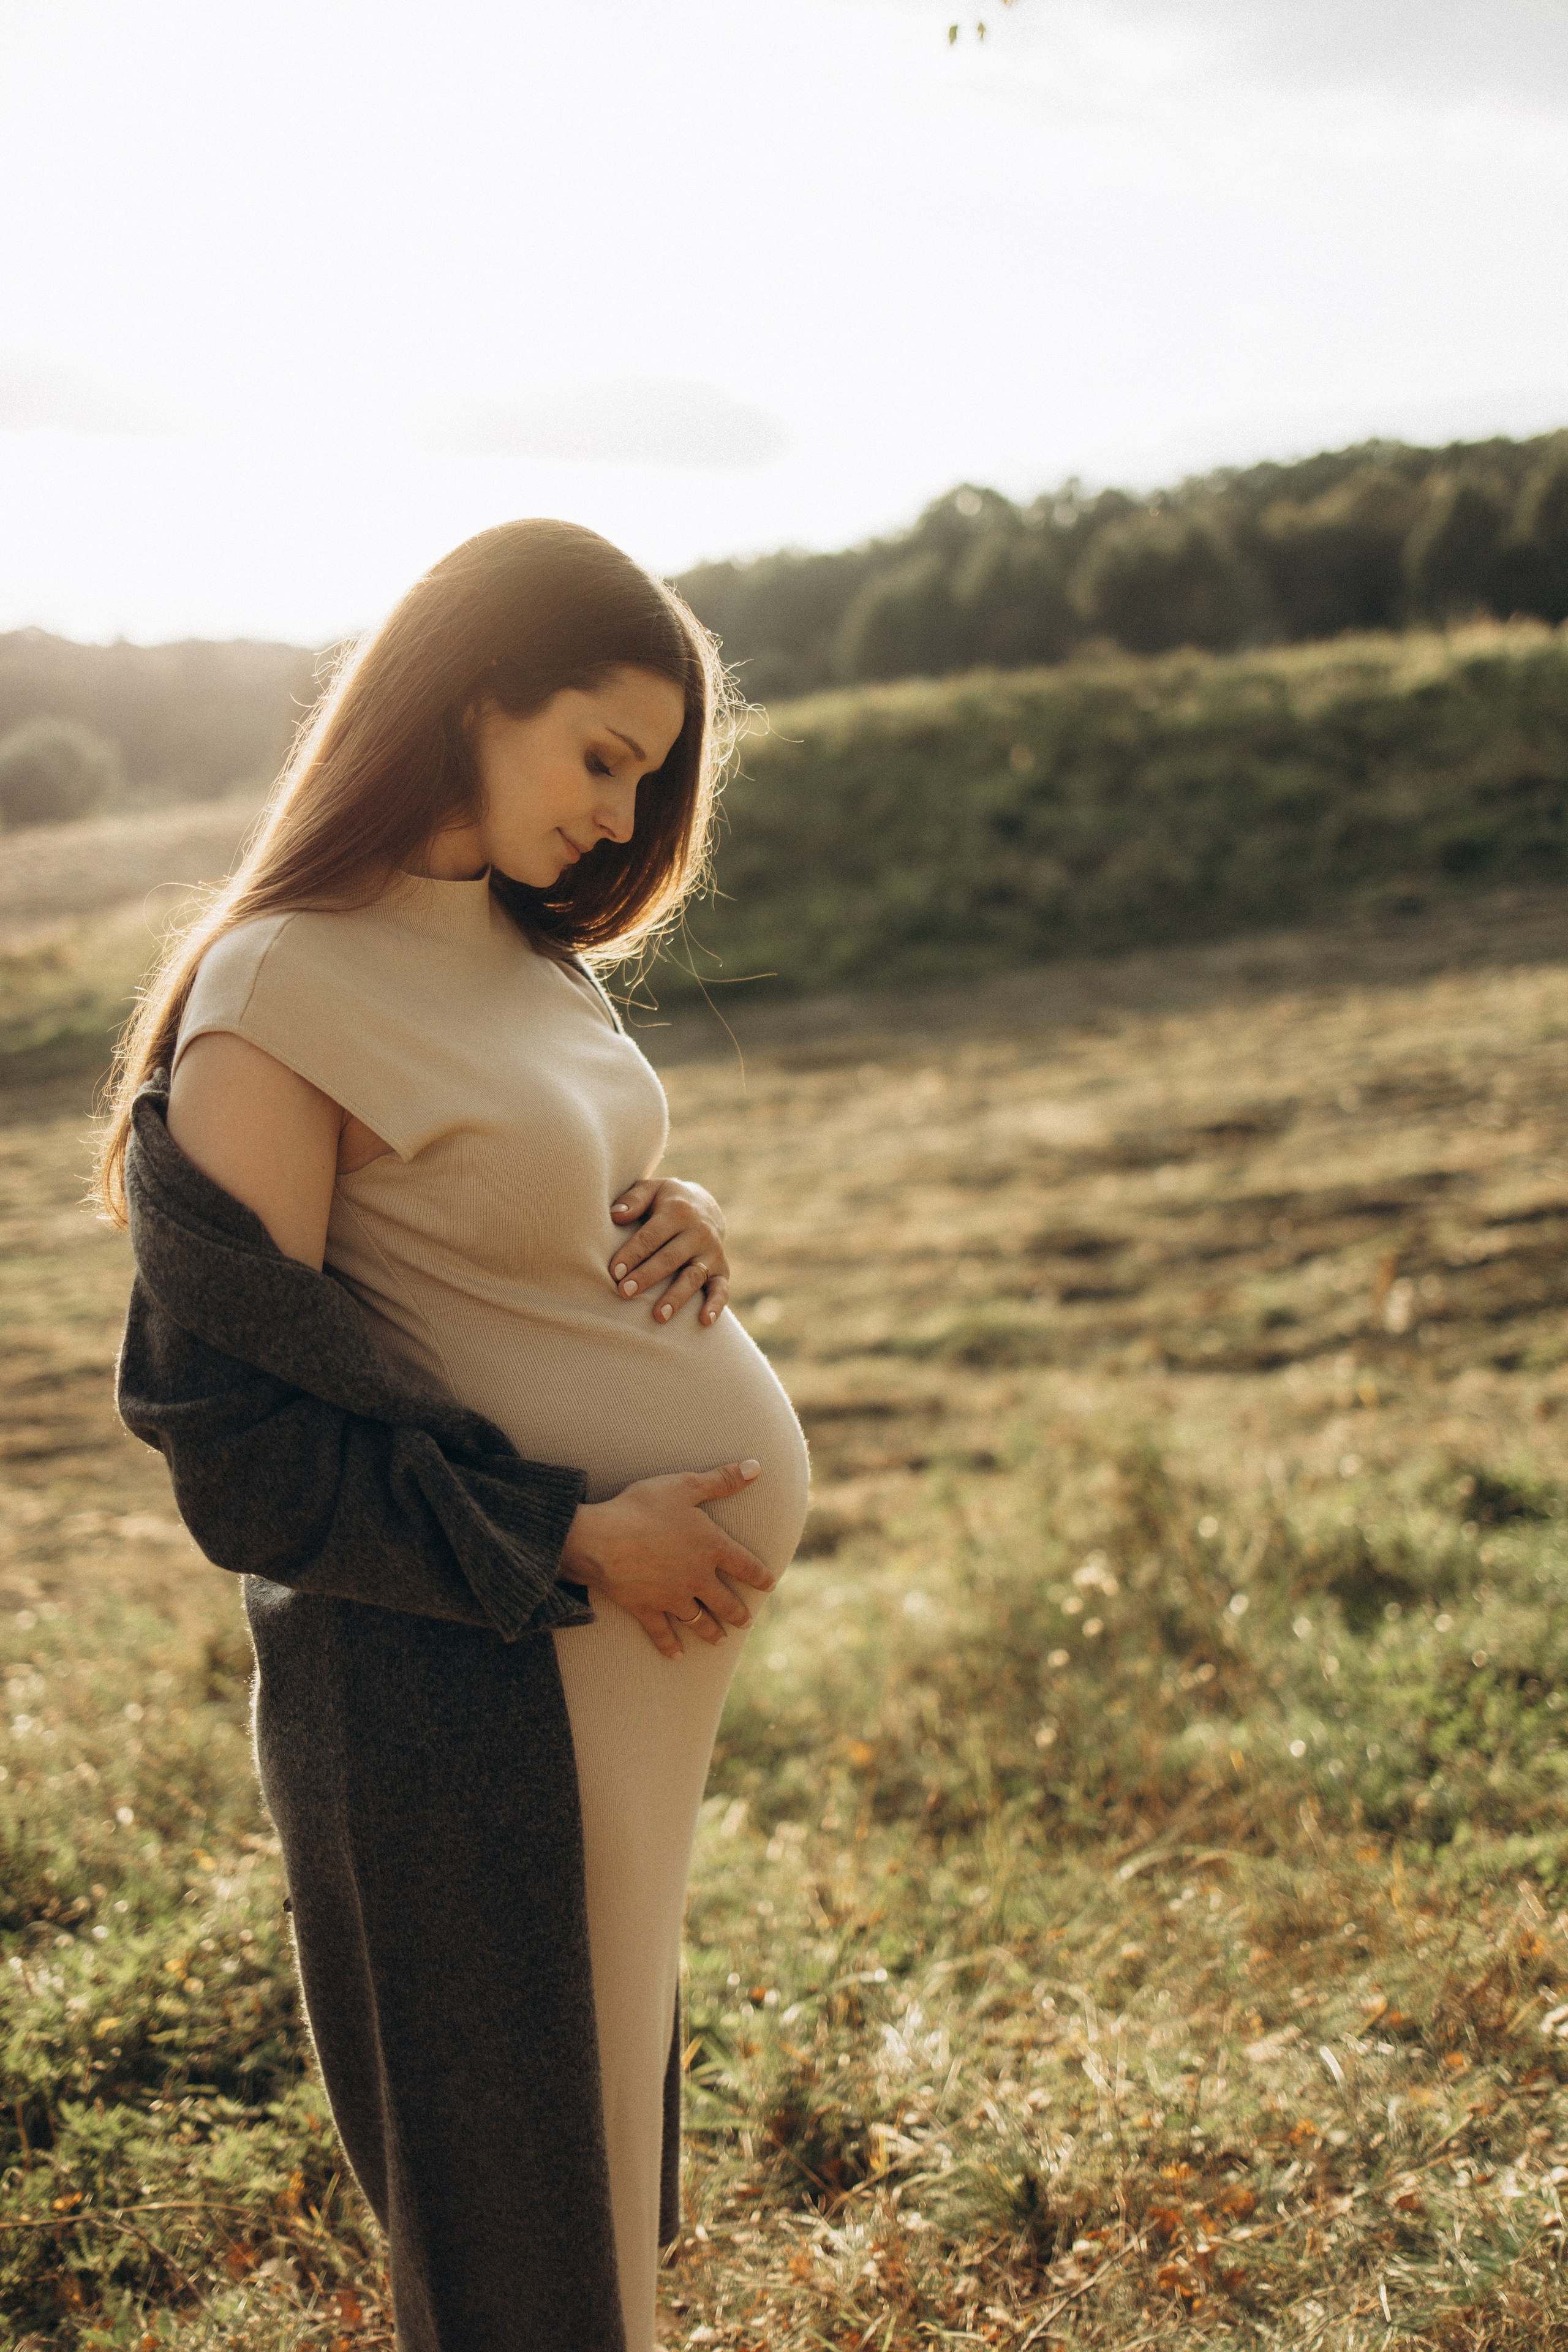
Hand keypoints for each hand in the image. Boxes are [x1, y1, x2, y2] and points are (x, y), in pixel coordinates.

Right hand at [559, 1460, 772, 1658]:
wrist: (600, 1540)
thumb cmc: (642, 1508)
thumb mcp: (684, 1486)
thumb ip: (722, 1479)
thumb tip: (756, 1467)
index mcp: (711, 1548)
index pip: (746, 1565)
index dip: (761, 1576)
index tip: (770, 1584)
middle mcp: (697, 1578)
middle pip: (726, 1602)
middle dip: (738, 1613)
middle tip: (745, 1621)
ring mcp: (672, 1598)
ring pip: (699, 1622)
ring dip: (711, 1632)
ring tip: (720, 1640)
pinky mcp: (647, 1610)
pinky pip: (662, 1633)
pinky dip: (669, 1645)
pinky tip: (676, 1656)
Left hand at [608, 1175, 728, 1326]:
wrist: (704, 1205)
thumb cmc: (665, 1201)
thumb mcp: (651, 1190)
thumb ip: (633, 1200)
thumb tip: (615, 1215)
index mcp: (678, 1211)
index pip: (651, 1236)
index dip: (633, 1254)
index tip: (614, 1272)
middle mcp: (699, 1232)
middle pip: (670, 1258)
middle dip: (647, 1276)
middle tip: (624, 1293)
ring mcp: (712, 1252)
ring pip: (694, 1277)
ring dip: (676, 1297)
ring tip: (658, 1316)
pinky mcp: (722, 1270)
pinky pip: (721, 1289)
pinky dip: (715, 1305)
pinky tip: (704, 1321)